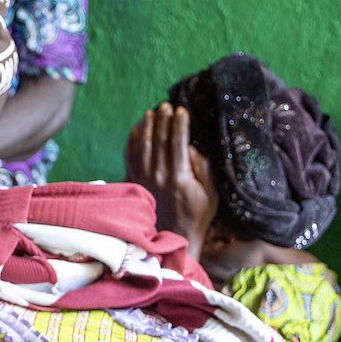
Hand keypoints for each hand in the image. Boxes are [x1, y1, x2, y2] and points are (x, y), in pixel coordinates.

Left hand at [125, 103, 215, 243]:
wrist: (173, 236)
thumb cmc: (197, 214)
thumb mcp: (210, 194)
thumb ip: (203, 168)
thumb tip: (190, 147)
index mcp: (179, 177)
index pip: (177, 143)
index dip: (179, 124)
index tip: (182, 110)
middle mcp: (158, 175)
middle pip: (159, 140)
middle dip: (163, 119)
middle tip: (166, 105)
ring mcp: (143, 178)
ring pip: (142, 145)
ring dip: (147, 125)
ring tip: (152, 111)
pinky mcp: (134, 181)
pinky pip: (130, 155)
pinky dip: (133, 139)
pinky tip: (138, 128)